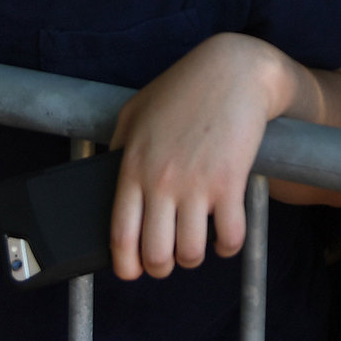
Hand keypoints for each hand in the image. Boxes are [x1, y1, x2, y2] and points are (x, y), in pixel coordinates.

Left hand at [108, 34, 291, 278]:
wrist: (233, 69)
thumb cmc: (183, 88)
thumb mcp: (135, 112)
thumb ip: (117, 148)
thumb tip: (106, 179)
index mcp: (133, 167)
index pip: (121, 235)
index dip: (126, 265)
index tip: (133, 270)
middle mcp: (162, 181)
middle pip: (156, 254)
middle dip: (161, 267)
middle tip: (168, 259)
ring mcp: (197, 184)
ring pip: (191, 252)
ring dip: (193, 257)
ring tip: (197, 245)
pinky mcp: (231, 183)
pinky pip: (231, 236)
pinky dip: (228, 246)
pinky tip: (225, 237)